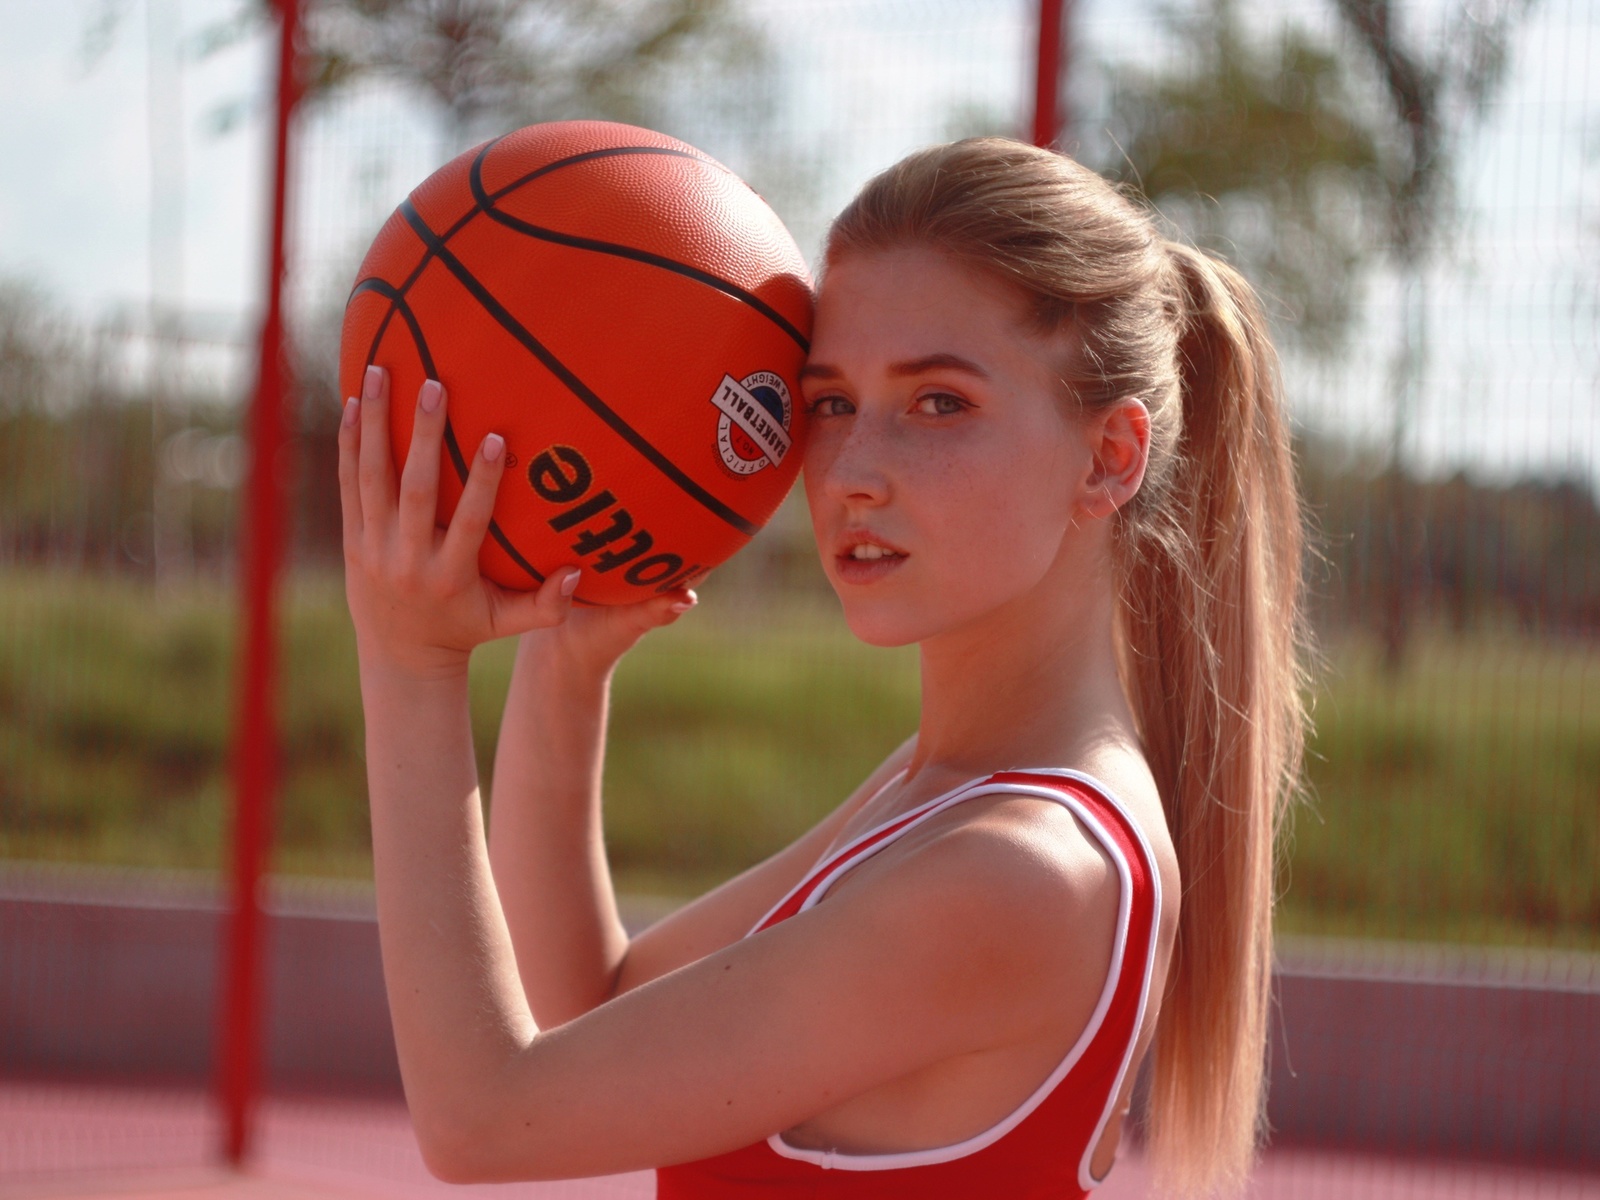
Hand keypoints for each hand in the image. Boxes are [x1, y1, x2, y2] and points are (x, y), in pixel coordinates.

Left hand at [338, 365, 694, 679]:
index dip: (481, 481)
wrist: (399, 654)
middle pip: (414, 490)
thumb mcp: (507, 622)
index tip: (493, 436)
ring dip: (374, 423)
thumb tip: (582, 573)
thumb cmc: (465, 628)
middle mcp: (407, 559)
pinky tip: (352, 402)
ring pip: (373, 477)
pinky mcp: (351, 536)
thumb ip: (548, 605)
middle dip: (423, 436)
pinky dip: (349, 443)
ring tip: (378, 372)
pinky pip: (349, 483)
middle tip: (433, 385)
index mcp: (450, 577)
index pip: (468, 522)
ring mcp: (373, 546)